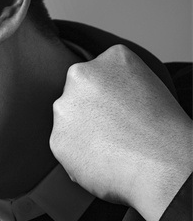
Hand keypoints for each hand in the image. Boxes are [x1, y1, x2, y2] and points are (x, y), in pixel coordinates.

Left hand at [50, 44, 191, 220]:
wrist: (162, 163)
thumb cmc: (164, 130)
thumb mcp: (147, 85)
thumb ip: (116, 84)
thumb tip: (100, 99)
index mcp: (111, 57)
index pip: (99, 75)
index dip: (109, 98)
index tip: (122, 111)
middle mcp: (81, 75)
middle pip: (78, 95)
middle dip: (90, 112)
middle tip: (115, 130)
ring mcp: (65, 107)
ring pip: (68, 122)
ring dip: (82, 134)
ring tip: (112, 148)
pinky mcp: (57, 139)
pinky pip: (66, 148)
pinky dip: (79, 156)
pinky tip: (103, 160)